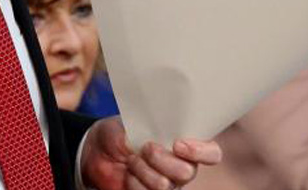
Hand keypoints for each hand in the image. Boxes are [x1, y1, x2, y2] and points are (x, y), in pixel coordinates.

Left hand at [80, 116, 221, 189]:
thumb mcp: (130, 124)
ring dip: (143, 170)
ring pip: (165, 185)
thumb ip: (146, 131)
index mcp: (184, 145)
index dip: (201, 151)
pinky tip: (128, 175)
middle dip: (161, 159)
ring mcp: (167, 185)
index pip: (211, 153)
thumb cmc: (118, 133)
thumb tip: (155, 142)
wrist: (96, 150)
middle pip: (186, 172)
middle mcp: (181, 167)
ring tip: (132, 160)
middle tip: (145, 148)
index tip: (178, 144)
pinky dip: (134, 184)